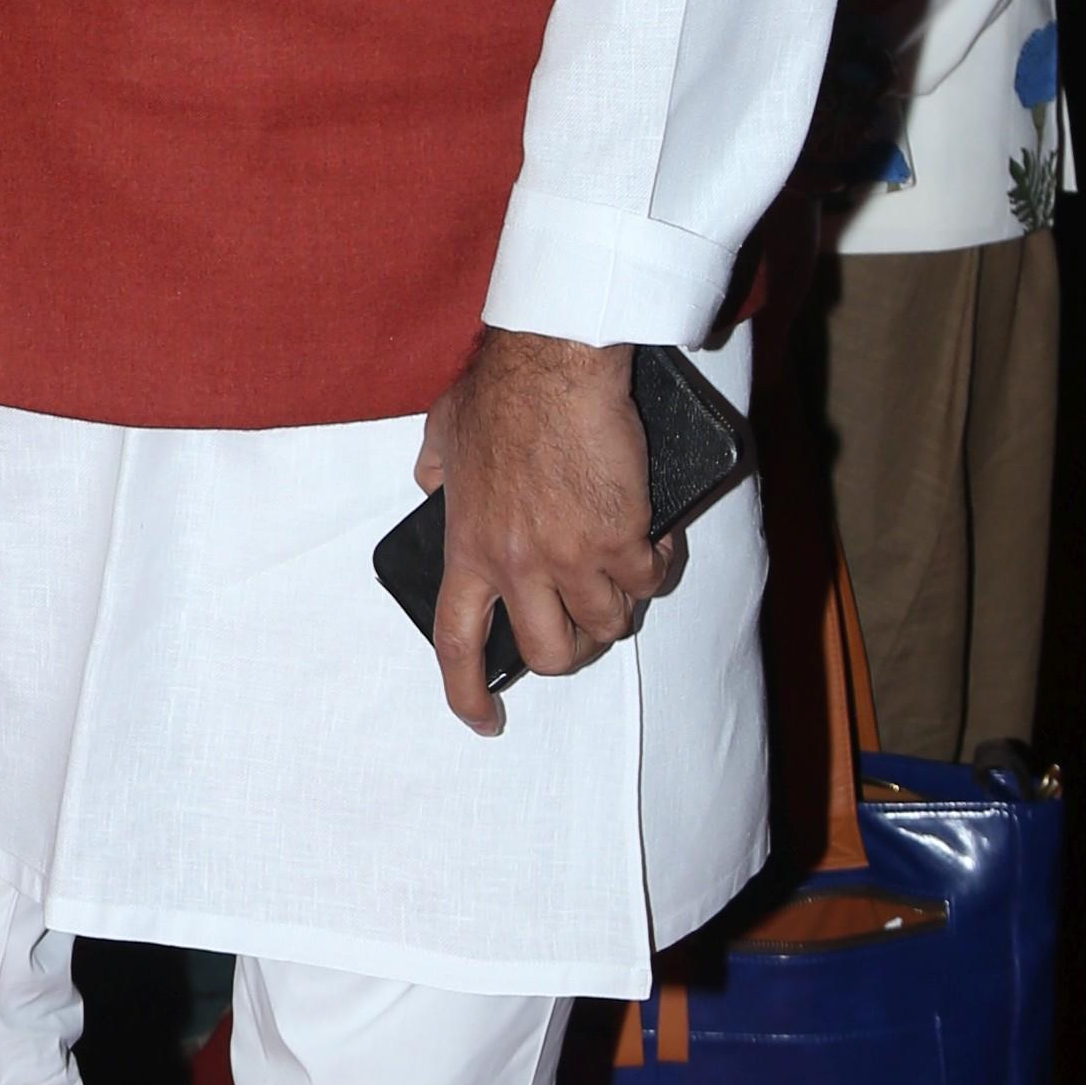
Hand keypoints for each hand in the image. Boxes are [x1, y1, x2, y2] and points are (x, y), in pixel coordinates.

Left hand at [412, 327, 680, 739]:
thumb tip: (429, 485)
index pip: (457, 642)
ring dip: (619, 606)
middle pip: (549, 652)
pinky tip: (653, 540)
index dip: (467, 692)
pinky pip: (649, 580)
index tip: (483, 719)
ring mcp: (571, 555)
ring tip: (623, 572)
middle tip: (583, 626)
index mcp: (468, 548)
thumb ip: (435, 470)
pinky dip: (657, 567)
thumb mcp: (442, 433)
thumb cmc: (501, 391)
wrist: (555, 365)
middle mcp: (516, 564)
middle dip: (572, 651)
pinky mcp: (621, 536)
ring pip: (607, 624)